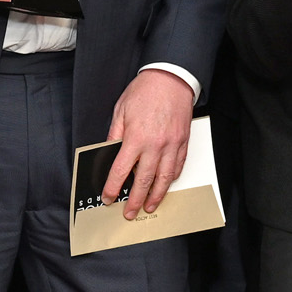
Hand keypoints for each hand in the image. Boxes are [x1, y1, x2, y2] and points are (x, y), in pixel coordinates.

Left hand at [99, 68, 196, 216]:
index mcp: (136, 137)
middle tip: (129, 212)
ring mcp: (171, 145)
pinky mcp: (183, 143)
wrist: (171, 78)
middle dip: (135, 200)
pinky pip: (177, 167)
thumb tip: (109, 153)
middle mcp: (155, 145)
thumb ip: (115, 135)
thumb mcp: (121, 111)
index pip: (121, 170)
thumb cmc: (145, 91)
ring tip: (149, 207)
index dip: (113, 187)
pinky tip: (164, 187)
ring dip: (156, 196)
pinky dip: (170, 180)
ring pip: (164, 179)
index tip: (108, 197)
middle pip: (144, 181)